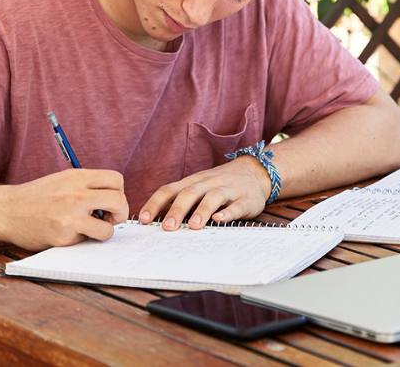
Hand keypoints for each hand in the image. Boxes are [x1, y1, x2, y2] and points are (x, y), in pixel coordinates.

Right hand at [0, 169, 128, 250]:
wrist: (7, 211)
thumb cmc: (36, 197)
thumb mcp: (62, 180)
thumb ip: (86, 186)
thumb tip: (113, 199)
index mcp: (76, 177)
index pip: (116, 179)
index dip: (119, 192)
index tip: (110, 202)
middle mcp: (76, 194)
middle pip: (119, 200)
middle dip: (120, 213)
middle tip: (110, 219)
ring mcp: (70, 216)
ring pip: (108, 229)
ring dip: (104, 232)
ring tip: (90, 229)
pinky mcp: (64, 236)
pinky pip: (87, 240)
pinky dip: (82, 239)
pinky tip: (68, 233)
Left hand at [138, 157, 270, 230]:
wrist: (255, 171)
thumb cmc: (220, 184)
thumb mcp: (198, 187)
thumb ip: (179, 200)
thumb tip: (154, 219)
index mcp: (192, 182)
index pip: (169, 190)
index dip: (155, 204)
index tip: (144, 219)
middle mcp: (208, 183)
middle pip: (189, 193)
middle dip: (177, 210)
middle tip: (167, 227)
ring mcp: (227, 190)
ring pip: (213, 197)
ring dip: (202, 210)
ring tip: (193, 226)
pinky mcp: (245, 199)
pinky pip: (236, 206)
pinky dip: (228, 213)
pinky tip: (220, 220)